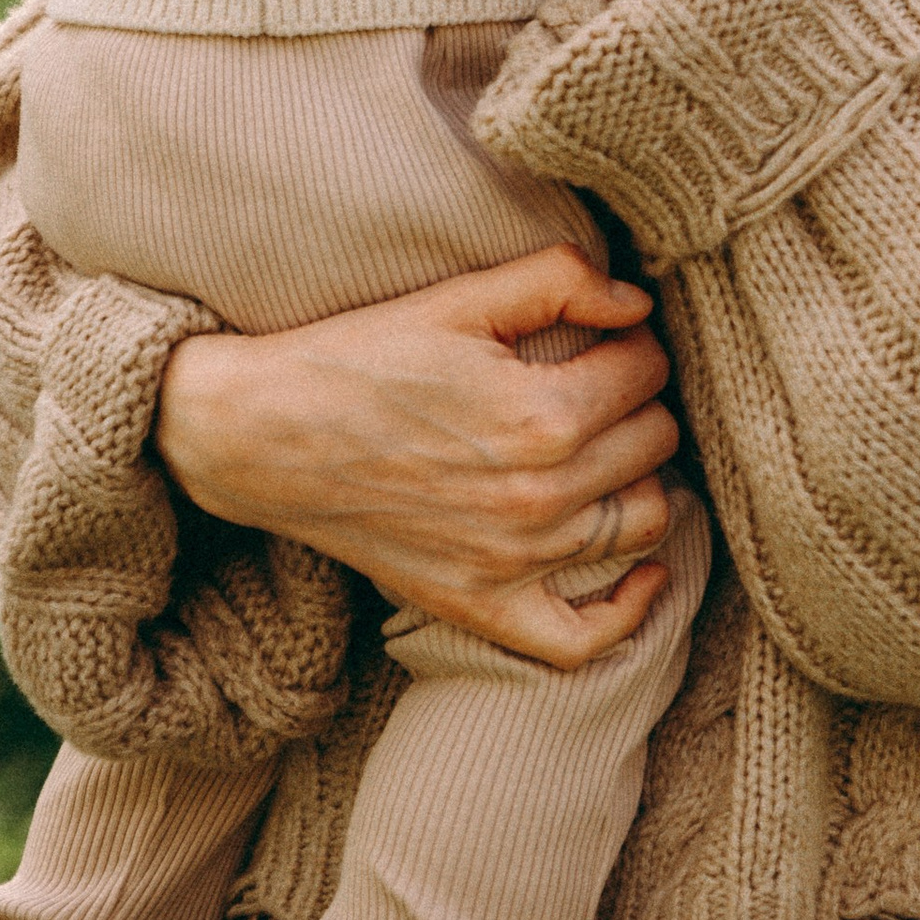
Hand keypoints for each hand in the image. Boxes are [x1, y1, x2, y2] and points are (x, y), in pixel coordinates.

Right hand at [153, 246, 681, 667]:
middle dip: (637, 400)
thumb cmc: (362, 355)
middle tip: (598, 381)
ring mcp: (512, 562)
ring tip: (610, 445)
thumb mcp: (459, 297)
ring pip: (644, 521)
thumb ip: (560, 279)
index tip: (603, 334)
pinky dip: (629, 610)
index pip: (646, 369)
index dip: (632, 340)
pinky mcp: (480, 606)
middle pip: (654, 440)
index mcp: (539, 416)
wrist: (266, 434)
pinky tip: (645, 571)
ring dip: (640, 476)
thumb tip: (636, 301)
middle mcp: (538, 497)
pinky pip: (584, 640)